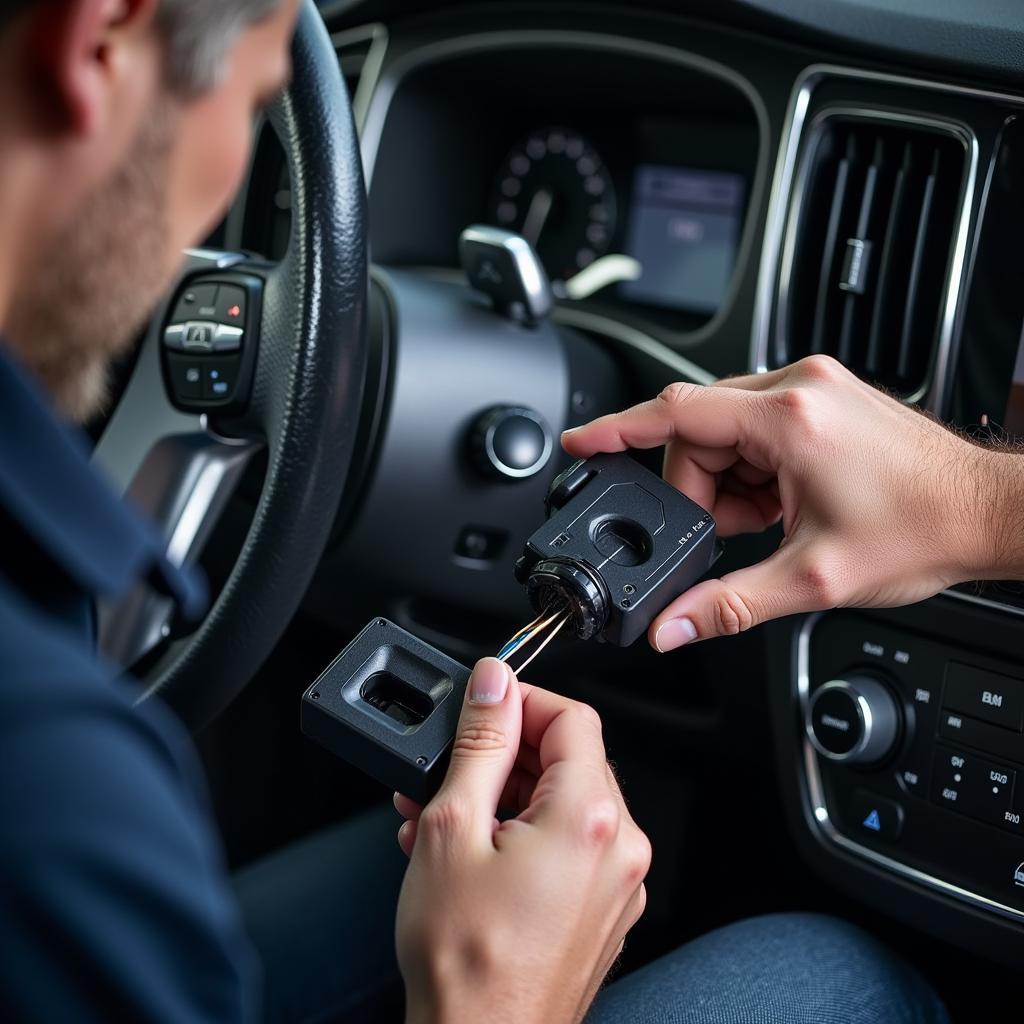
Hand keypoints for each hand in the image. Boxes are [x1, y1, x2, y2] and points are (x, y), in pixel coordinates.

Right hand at [394, 658, 650, 1023]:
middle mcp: (620, 849)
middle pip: (569, 759)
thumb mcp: (454, 826)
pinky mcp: (601, 911)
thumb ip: (480, 743)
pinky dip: (520, 833)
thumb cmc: (466, 961)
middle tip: (448, 767)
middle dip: (503, 754)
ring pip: (562, 803)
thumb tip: (494, 683)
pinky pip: (567, 846)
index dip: (521, 700)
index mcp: (591, 819)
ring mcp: (616, 885)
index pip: (572, 716)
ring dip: (502, 796)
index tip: (482, 706)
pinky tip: (467, 849)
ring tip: (440, 814)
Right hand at [563, 355, 1004, 649]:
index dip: (618, 430)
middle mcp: (798, 390)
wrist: (988, 513)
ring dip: (728, 482)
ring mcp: (812, 390)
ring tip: (768, 523)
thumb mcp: (813, 578)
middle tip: (727, 535)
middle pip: (699, 432)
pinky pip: (755, 429)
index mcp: (789, 421)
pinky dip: (752, 472)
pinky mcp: (821, 399)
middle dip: (697, 489)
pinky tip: (777, 505)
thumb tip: (671, 626)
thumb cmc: (924, 530)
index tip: (580, 443)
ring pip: (725, 433)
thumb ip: (728, 604)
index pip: (676, 414)